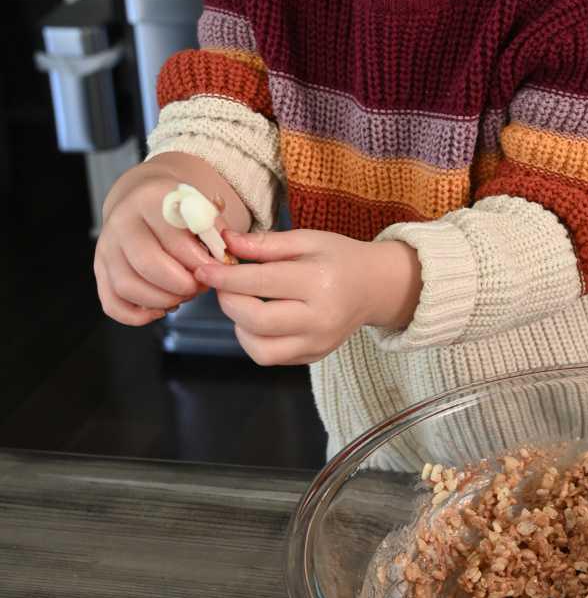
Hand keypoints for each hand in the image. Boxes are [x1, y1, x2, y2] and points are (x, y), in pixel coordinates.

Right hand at [95, 166, 215, 325]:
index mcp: (149, 200)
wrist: (145, 202)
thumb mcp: (201, 206)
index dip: (199, 262)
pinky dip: (138, 315)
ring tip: (183, 296)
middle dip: (180, 285)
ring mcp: (106, 248)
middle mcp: (121, 223)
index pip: (173, 239)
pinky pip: (112, 305)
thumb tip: (223, 260)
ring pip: (127, 287)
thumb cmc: (178, 210)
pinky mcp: (100, 271)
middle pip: (147, 265)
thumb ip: (215, 230)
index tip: (215, 270)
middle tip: (199, 287)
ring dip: (162, 300)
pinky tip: (161, 308)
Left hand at [193, 228, 420, 365]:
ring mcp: (318, 344)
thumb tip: (226, 241)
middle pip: (257, 320)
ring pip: (260, 349)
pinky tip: (258, 319)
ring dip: (239, 325)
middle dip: (228, 301)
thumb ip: (266, 243)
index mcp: (320, 282)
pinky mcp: (313, 357)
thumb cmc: (339, 258)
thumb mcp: (307, 240)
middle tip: (223, 284)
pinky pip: (270, 357)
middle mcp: (320, 319)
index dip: (226, 277)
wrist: (375, 287)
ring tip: (243, 303)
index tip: (204, 269)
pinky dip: (254, 339)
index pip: (261, 282)